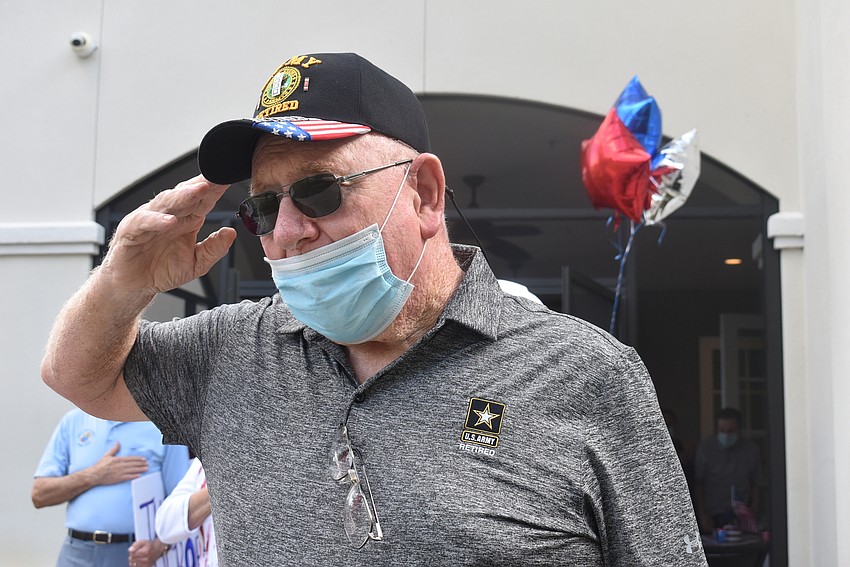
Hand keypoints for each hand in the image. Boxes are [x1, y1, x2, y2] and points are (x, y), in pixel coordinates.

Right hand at [89, 442, 147, 484]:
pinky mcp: (118, 478)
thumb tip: (117, 442)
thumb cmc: (100, 465)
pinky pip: (128, 477)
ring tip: (146, 468)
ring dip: (140, 469)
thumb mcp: (107, 455)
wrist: (94, 475)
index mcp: (118, 459)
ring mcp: (120, 472)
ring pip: (132, 470)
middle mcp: (121, 465)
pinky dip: (134, 476)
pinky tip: (139, 475)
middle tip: (147, 464)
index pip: (131, 458)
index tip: (144, 459)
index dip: (138, 459)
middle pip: (133, 464)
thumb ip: (114, 449)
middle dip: (141, 464)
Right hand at [100, 175, 236, 294]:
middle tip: (216, 179)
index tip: (227, 181)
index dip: (214, 190)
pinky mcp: (131, 231)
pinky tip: (169, 221)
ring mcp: (149, 221)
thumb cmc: (162, 270)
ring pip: (165, 203)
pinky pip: (143, 223)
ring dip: (181, 196)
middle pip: (185, 196)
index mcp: (186, 220)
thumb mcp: (196, 263)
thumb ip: (214, 249)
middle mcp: (168, 216)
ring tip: (197, 191)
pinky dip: (156, 221)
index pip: (202, 200)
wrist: (134, 285)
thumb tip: (230, 233)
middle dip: (201, 186)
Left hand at [128, 538, 168, 566]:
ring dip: (133, 560)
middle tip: (137, 552)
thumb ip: (135, 545)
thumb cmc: (150, 545)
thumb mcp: (143, 541)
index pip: (132, 554)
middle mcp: (145, 559)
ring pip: (132, 564)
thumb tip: (130, 550)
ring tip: (138, 556)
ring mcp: (146, 564)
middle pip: (131, 559)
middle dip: (132, 555)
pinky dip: (136, 564)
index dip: (132, 551)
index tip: (135, 549)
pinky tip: (138, 561)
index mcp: (145, 552)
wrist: (158, 549)